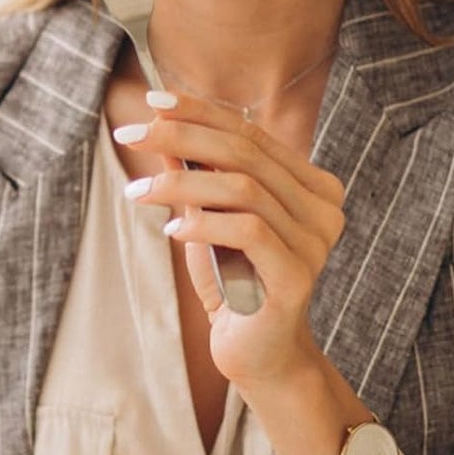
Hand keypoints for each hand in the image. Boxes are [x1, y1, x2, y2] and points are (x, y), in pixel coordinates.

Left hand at [115, 92, 345, 392]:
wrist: (257, 355)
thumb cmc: (232, 283)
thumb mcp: (207, 220)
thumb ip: (194, 177)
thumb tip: (161, 127)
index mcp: (309, 186)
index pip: (251, 134)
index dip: (201, 112)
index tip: (152, 99)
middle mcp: (322, 208)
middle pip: (245, 153)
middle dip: (181, 136)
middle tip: (131, 134)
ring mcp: (316, 242)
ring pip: (243, 188)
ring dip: (181, 184)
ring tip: (139, 192)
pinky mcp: (299, 276)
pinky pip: (248, 231)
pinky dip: (204, 223)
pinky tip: (173, 230)